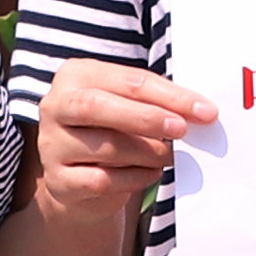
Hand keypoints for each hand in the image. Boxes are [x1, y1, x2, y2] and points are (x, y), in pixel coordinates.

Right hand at [28, 59, 212, 214]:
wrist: (83, 179)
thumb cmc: (115, 130)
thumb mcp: (132, 107)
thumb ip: (158, 103)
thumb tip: (201, 112)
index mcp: (75, 75)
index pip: (127, 81)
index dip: (169, 96)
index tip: (204, 111)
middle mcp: (55, 106)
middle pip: (97, 106)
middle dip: (146, 117)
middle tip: (182, 129)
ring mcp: (51, 144)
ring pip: (104, 147)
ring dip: (146, 152)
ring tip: (168, 155)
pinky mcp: (58, 181)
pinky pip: (101, 180)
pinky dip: (134, 178)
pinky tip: (151, 173)